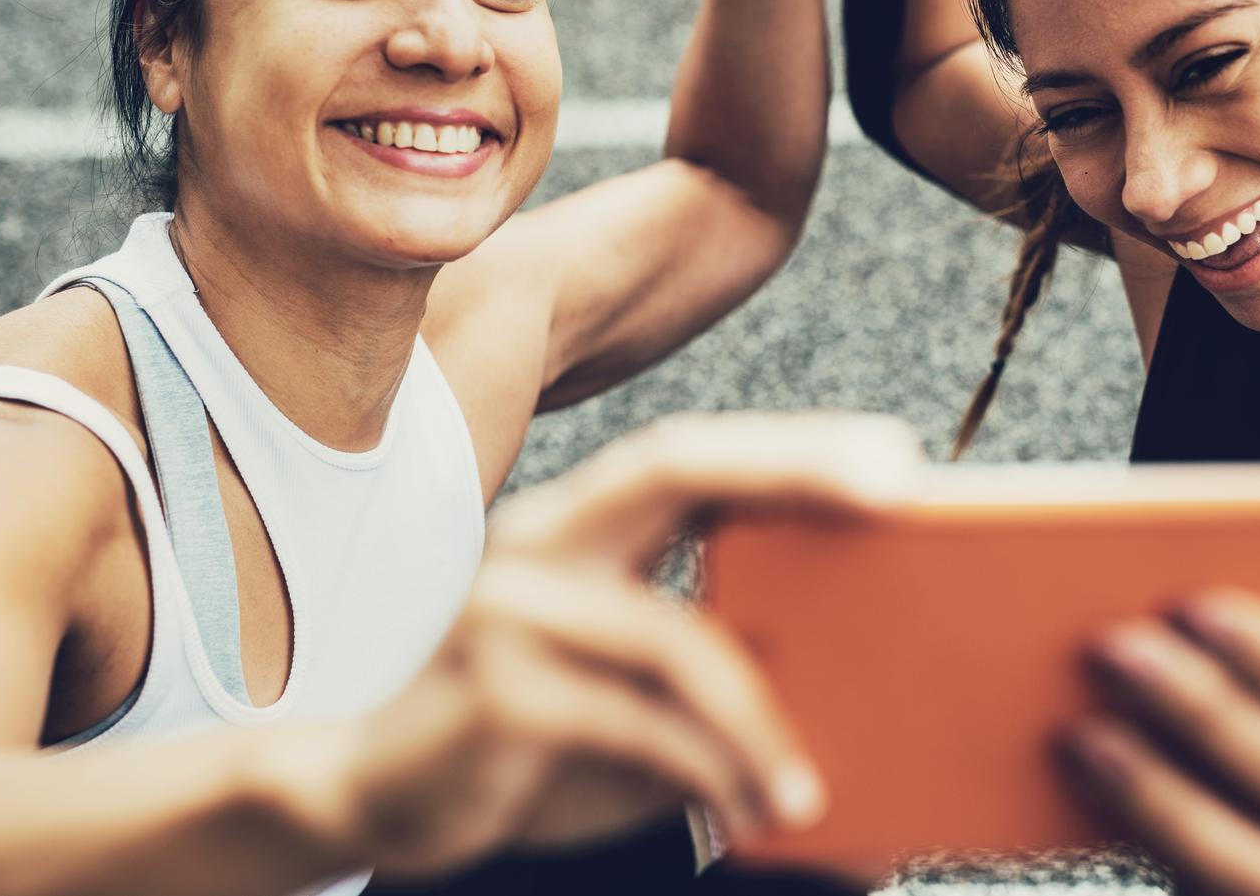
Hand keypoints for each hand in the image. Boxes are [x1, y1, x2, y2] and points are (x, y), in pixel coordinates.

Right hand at [325, 412, 922, 878]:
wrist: (362, 798)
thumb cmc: (518, 739)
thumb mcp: (624, 693)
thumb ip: (707, 664)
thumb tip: (850, 677)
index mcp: (574, 526)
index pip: (687, 457)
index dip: (788, 447)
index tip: (893, 457)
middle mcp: (537, 541)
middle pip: (673, 465)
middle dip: (793, 464)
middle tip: (897, 492)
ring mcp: (510, 609)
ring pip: (676, 636)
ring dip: (764, 722)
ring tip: (812, 792)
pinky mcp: (498, 691)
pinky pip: (638, 724)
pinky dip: (708, 771)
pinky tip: (746, 812)